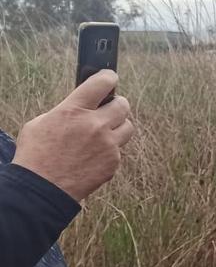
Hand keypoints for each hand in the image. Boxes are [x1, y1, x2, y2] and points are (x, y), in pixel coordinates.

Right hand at [12, 70, 133, 201]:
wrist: (42, 188)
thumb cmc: (36, 155)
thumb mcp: (41, 123)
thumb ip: (65, 111)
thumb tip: (79, 107)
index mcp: (74, 110)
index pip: (101, 83)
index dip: (109, 77)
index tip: (110, 77)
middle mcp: (95, 125)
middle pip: (123, 104)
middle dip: (117, 104)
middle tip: (109, 108)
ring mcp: (107, 144)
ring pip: (128, 126)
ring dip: (118, 126)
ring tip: (105, 131)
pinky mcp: (113, 162)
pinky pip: (119, 149)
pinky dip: (111, 149)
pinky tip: (96, 154)